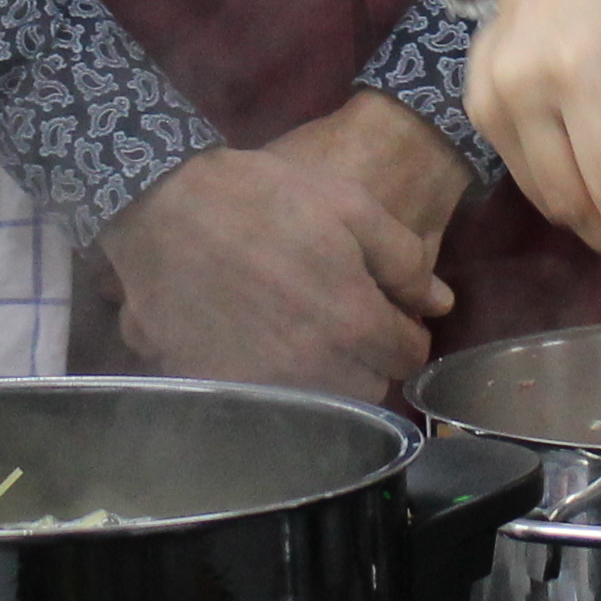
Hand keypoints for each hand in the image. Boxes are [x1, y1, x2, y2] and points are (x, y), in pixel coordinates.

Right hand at [101, 97, 460, 397]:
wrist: (160, 210)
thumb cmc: (260, 197)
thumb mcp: (347, 204)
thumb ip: (403, 258)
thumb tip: (440, 304)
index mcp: (355, 323)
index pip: (410, 356)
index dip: (404, 329)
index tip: (388, 310)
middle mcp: (317, 369)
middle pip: (370, 387)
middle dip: (369, 358)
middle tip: (345, 318)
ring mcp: (267, 385)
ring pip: (324, 402)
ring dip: (326, 376)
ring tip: (304, 331)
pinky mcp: (223, 389)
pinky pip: (269, 401)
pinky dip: (274, 381)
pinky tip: (259, 341)